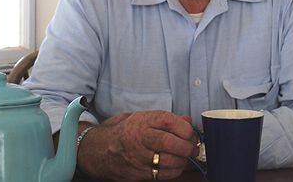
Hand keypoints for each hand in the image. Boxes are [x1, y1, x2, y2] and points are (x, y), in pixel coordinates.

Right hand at [77, 110, 198, 179]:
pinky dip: (174, 172)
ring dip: (183, 161)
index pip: (169, 121)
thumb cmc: (125, 131)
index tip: (191, 132)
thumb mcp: (142, 118)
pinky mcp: (138, 173)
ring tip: (186, 157)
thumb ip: (165, 119)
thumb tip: (187, 120)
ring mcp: (138, 157)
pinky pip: (162, 175)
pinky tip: (176, 166)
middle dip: (187, 146)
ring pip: (168, 161)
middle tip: (193, 147)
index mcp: (142, 121)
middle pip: (169, 142)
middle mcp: (139, 138)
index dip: (185, 128)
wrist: (98, 149)